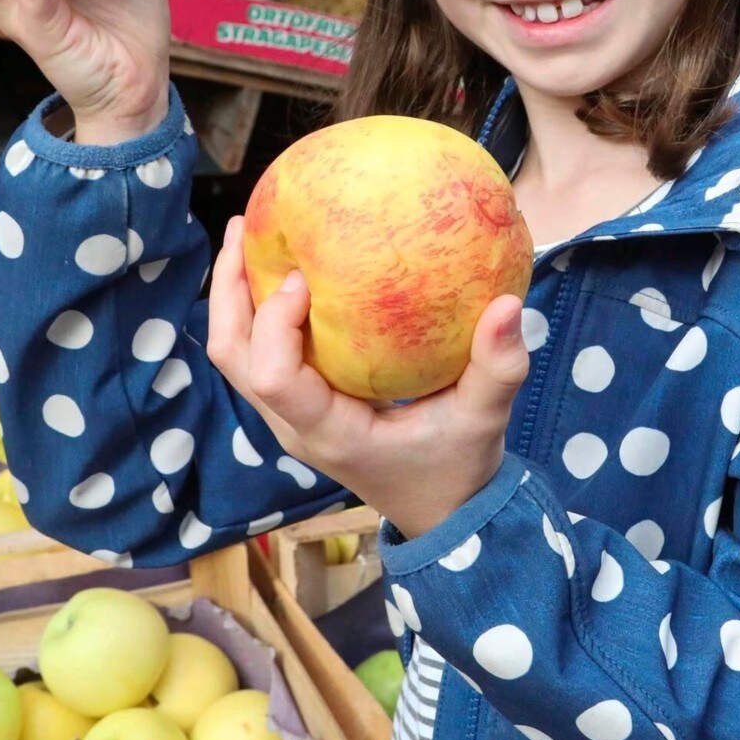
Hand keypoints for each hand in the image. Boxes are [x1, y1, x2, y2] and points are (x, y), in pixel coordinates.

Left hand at [205, 219, 529, 539]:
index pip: (275, 378)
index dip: (276, 323)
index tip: (306, 277)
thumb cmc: (458, 468)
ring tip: (246, 234)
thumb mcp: (484, 420)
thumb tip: (509, 303)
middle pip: (232, 357)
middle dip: (229, 292)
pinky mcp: (299, 406)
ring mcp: (290, 418)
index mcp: (331, 432)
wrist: (442, 512)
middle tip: (244, 227)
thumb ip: (499, 367)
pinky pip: (260, 354)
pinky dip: (258, 310)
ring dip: (233, 297)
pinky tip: (285, 267)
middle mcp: (296, 426)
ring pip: (236, 355)